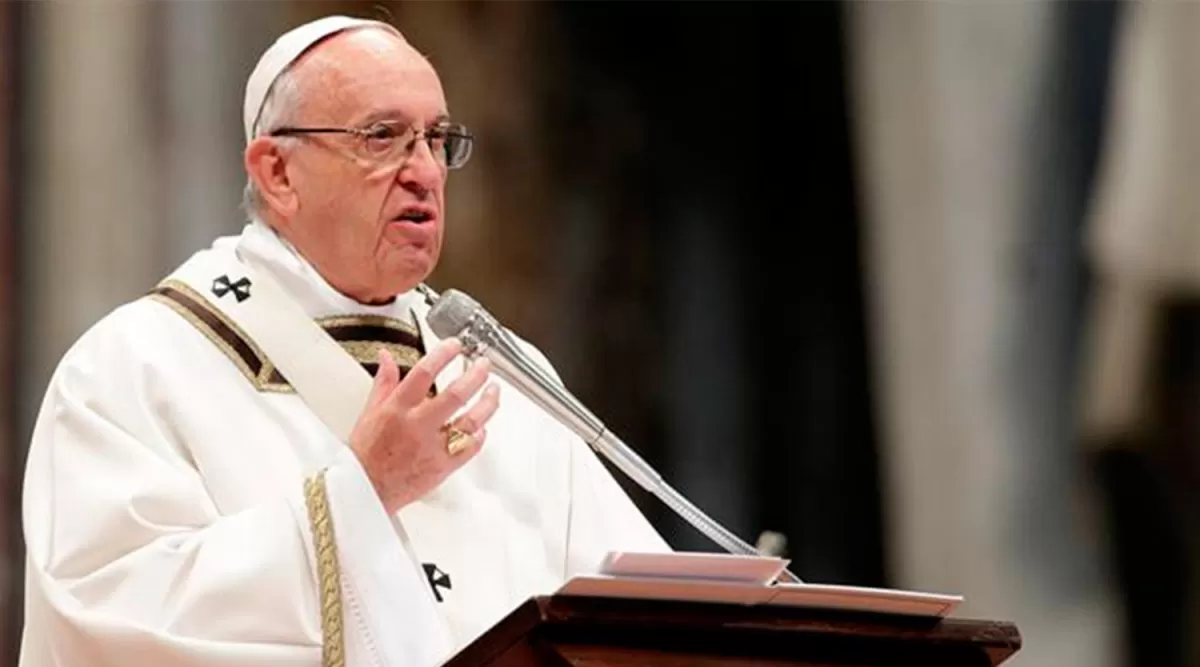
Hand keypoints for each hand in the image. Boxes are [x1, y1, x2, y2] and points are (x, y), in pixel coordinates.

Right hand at [349, 338, 499, 512]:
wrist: (365, 491)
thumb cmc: (366, 454)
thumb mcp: (369, 412)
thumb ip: (384, 382)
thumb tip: (386, 357)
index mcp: (397, 409)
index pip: (424, 373)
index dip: (443, 355)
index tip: (455, 345)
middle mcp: (417, 426)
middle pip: (455, 395)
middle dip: (475, 376)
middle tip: (484, 365)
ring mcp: (432, 448)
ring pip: (470, 421)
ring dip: (487, 403)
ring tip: (493, 391)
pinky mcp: (443, 468)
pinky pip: (470, 448)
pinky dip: (480, 435)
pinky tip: (484, 426)